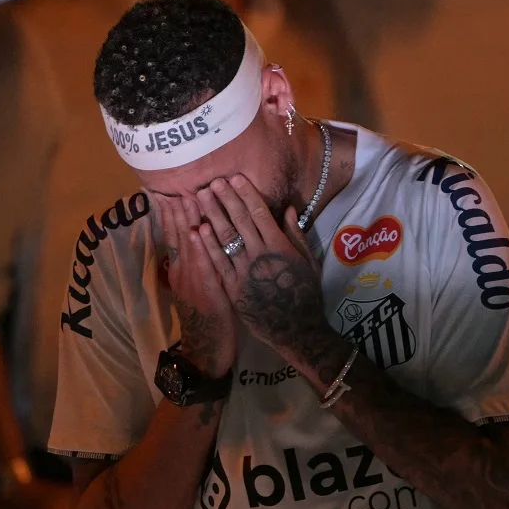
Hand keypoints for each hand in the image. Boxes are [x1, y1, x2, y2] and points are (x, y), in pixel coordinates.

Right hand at [155, 194, 236, 376]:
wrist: (208, 348)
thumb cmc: (207, 316)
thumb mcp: (197, 287)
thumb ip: (194, 264)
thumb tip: (194, 240)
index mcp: (181, 269)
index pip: (174, 235)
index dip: (171, 213)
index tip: (169, 190)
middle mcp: (183, 271)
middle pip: (179, 235)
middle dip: (179, 209)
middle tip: (179, 183)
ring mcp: (193, 281)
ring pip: (190, 247)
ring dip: (189, 221)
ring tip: (187, 196)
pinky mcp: (208, 291)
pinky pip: (205, 266)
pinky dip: (201, 249)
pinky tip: (200, 232)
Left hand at [193, 175, 326, 356]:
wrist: (294, 330)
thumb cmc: (305, 294)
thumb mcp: (308, 262)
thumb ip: (296, 235)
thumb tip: (288, 209)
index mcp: (280, 246)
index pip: (260, 214)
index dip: (246, 194)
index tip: (235, 178)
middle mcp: (260, 255)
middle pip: (239, 221)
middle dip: (225, 199)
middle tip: (212, 182)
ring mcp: (244, 271)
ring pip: (225, 238)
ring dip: (212, 215)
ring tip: (200, 198)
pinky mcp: (232, 287)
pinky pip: (217, 262)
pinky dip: (208, 245)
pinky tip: (199, 229)